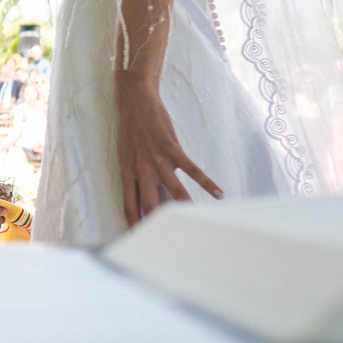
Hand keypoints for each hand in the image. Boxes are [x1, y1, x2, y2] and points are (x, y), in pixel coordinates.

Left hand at [115, 77, 221, 226]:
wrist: (135, 101)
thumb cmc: (130, 130)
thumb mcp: (125, 156)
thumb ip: (137, 176)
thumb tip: (149, 196)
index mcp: (127, 173)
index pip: (129, 205)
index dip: (134, 224)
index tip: (141, 239)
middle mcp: (141, 170)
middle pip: (149, 204)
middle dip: (158, 224)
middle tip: (169, 240)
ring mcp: (157, 159)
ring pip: (174, 190)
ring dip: (185, 207)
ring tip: (195, 222)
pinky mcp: (172, 149)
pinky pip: (192, 169)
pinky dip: (206, 182)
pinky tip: (217, 194)